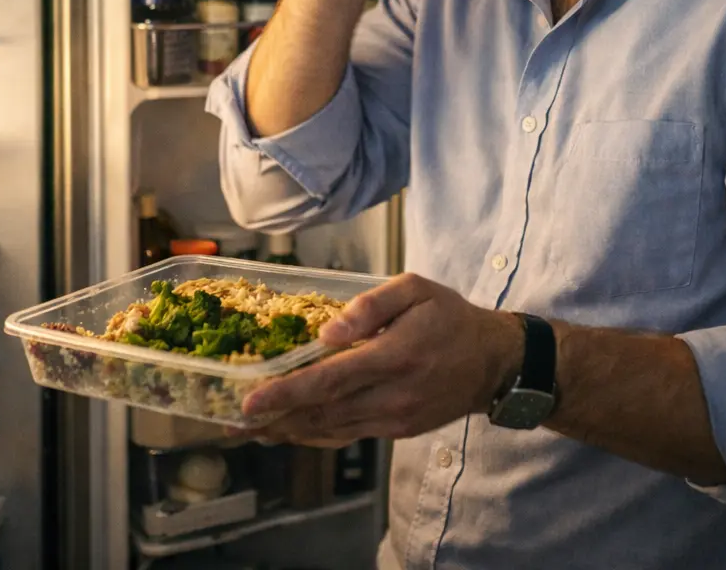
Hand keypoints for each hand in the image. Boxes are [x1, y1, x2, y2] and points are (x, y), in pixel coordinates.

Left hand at [231, 273, 523, 445]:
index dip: (287, 392)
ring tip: (251, 430)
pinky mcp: (397, 429)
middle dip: (274, 419)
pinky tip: (292, 432)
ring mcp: (394, 418)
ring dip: (289, 431)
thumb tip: (328, 331)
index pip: (331, 379)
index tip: (251, 401)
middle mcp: (391, 394)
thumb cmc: (450, 317)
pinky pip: (348, 435)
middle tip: (233, 422)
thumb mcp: (417, 289)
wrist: (493, 362)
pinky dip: (315, 436)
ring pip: (331, 430)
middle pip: (322, 412)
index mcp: (394, 355)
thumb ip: (371, 305)